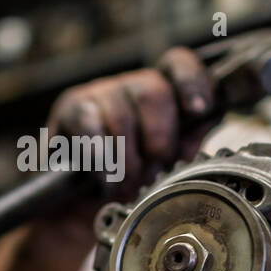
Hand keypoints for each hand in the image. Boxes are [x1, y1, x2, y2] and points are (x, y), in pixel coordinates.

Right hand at [46, 46, 217, 201]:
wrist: (77, 205)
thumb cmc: (126, 184)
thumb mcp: (163, 169)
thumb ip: (183, 149)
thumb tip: (196, 136)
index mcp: (162, 95)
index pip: (178, 65)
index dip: (192, 82)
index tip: (199, 110)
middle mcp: (131, 88)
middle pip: (153, 90)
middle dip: (159, 137)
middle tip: (154, 166)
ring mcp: (99, 94)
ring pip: (122, 114)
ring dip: (128, 159)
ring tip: (126, 184)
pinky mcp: (71, 109)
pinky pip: (90, 127)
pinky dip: (102, 159)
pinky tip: (106, 180)